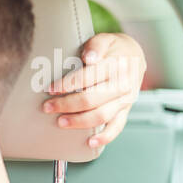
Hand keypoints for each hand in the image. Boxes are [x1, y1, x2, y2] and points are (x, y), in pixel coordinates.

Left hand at [44, 32, 145, 153]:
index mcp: (116, 66)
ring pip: (101, 115)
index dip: (67, 84)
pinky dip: (104, 137)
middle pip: (91, 99)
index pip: (88, 77)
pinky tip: (89, 143)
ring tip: (60, 122)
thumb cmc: (113, 49)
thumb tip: (89, 57)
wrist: (134, 57)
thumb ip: (96, 45)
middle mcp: (123, 85)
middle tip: (48, 107)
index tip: (50, 89)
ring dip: (79, 121)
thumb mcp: (106, 39)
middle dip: (66, 105)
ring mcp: (125, 100)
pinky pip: (117, 127)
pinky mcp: (125, 111)